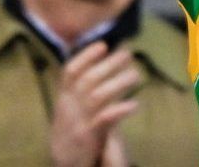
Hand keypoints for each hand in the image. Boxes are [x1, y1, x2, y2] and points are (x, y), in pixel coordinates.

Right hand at [49, 42, 143, 166]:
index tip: (103, 44)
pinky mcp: (88, 138)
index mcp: (64, 99)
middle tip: (128, 54)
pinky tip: (134, 104)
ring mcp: (77, 122)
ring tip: (135, 75)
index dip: (86, 56)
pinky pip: (104, 120)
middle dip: (109, 64)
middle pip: (88, 79)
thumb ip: (79, 92)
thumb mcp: (69, 111)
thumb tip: (98, 69)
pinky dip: (119, 109)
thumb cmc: (71, 134)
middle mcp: (68, 108)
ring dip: (118, 83)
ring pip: (97, 96)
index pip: (70, 72)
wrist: (63, 165)